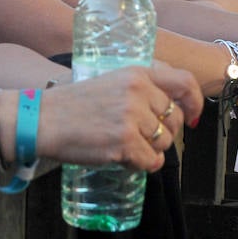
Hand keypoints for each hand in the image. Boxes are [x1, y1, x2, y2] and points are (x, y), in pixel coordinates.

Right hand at [36, 62, 202, 171]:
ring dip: (150, 150)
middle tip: (141, 138)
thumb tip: (171, 104)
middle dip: (163, 134)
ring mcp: (132, 118)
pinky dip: (141, 165)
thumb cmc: (72, 104)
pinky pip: (151, 162)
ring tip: (125, 146)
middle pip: (174, 121)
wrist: (42, 120)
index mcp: (137, 73)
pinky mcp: (124, 143)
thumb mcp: (110, 80)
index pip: (184, 82)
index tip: (193, 118)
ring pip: (164, 143)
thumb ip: (140, 86)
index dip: (195, 102)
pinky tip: (124, 159)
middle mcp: (138, 92)